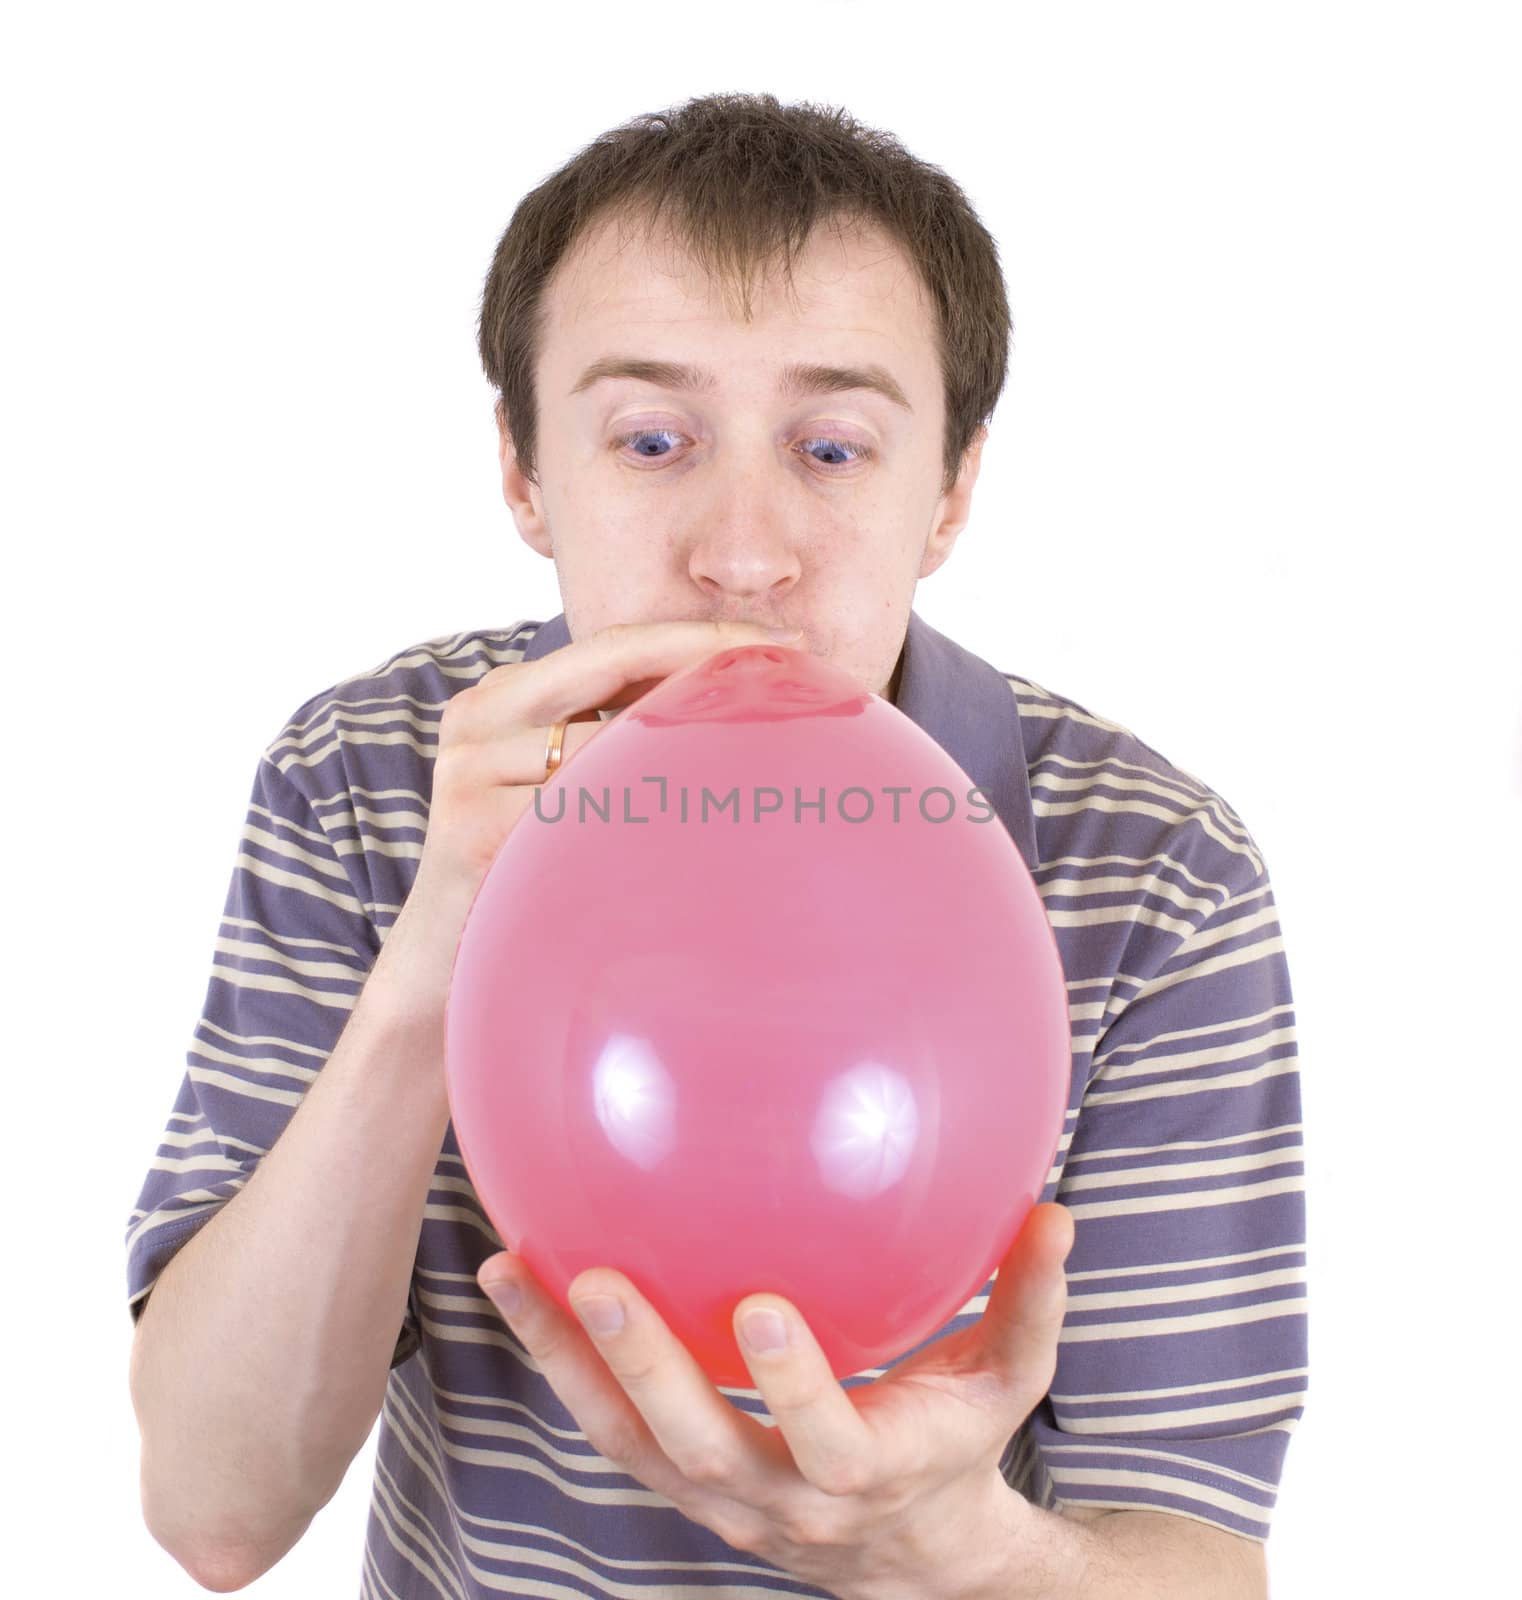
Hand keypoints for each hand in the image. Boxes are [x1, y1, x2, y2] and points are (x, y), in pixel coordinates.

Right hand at [381, 618, 796, 1016]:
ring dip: (688, 742)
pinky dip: (643, 811)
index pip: (613, 645)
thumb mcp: (562, 785)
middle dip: (705, 652)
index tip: (775, 640)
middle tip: (791, 657)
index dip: (695, 634)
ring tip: (767, 744)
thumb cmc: (523, 865)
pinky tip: (703, 825)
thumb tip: (729, 698)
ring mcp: (469, 768)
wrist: (441, 960)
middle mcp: (478, 714)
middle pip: (608, 660)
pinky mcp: (472, 829)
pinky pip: (581, 808)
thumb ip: (617, 737)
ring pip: (606, 737)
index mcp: (503, 695)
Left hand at [477, 1202, 1075, 1597]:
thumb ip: (1031, 1301)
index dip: (795, 1387)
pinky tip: (522, 1286)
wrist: (904, 1554)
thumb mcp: (1007, 1380)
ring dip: (565, 1362)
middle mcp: (781, 1497)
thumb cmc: (957, 1443)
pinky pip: (607, 1427)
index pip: (829, 1445)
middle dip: (647, 1370)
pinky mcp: (677, 1479)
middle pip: (702, 1448)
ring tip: (508, 1272)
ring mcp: (717, 1496)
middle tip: (598, 1284)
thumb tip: (1054, 1210)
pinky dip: (561, 1364)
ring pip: (628, 1443)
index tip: (759, 1305)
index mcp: (869, 1472)